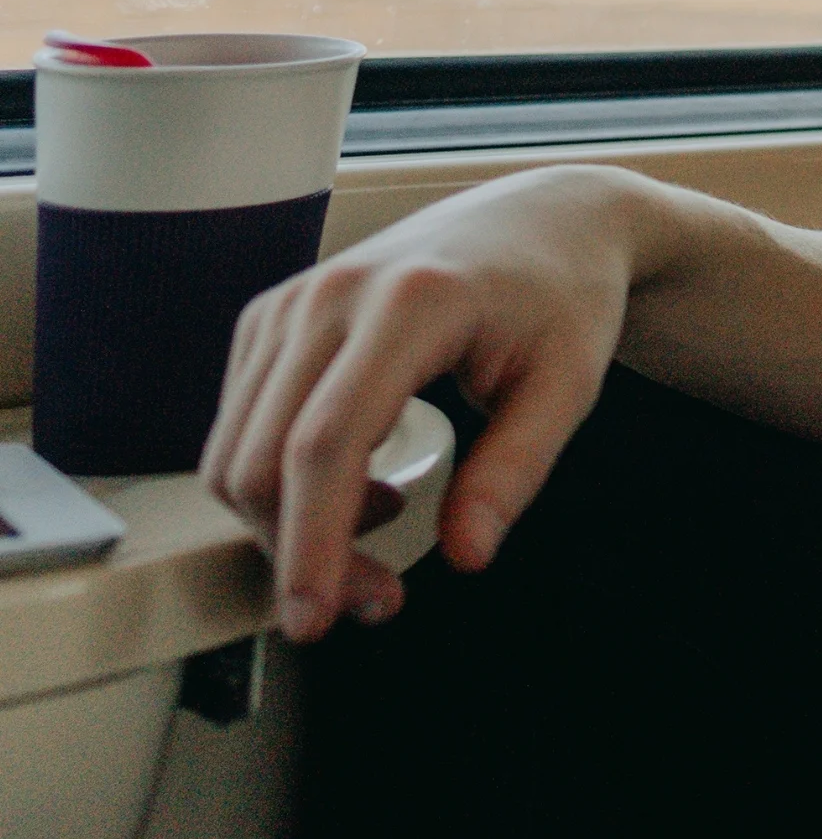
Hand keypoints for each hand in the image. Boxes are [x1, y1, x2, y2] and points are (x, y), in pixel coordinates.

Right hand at [201, 164, 648, 642]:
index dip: (311, 542)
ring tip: (384, 534)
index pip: (326, 443)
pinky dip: (282, 481)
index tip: (317, 618)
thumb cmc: (562, 297)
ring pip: (236, 451)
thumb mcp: (568, 385)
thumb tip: (465, 555)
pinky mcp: (271, 318)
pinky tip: (362, 485)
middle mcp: (330, 294)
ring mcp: (290, 302)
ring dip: (287, 524)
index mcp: (410, 303)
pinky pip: (242, 426)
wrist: (542, 220)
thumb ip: (516, 470)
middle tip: (379, 599)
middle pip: (264, 459)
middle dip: (302, 552)